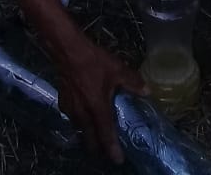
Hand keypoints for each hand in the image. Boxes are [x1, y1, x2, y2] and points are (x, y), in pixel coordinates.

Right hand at [56, 36, 146, 164]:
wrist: (67, 51)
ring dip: (88, 135)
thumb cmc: (93, 61)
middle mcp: (83, 114)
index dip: (112, 149)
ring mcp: (70, 109)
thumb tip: (147, 91)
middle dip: (98, 148)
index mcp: (97, 108)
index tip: (117, 160)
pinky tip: (84, 116)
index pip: (105, 135)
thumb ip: (133, 82)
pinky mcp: (62, 103)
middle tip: (106, 152)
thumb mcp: (117, 69)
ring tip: (96, 136)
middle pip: (90, 139)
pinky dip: (80, 122)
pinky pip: (73, 119)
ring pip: (80, 130)